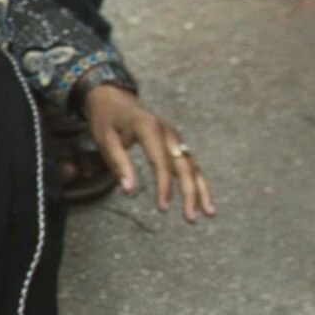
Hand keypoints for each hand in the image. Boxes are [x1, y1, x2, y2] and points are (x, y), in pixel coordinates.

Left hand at [81, 83, 211, 218]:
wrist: (113, 96)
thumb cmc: (106, 119)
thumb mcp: (105, 140)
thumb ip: (118, 164)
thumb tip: (129, 191)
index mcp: (149, 128)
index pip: (161, 161)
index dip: (164, 186)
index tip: (163, 208)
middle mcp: (167, 132)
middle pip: (184, 164)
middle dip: (190, 192)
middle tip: (191, 218)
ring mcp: (174, 136)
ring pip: (192, 165)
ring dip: (201, 189)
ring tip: (209, 214)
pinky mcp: (176, 142)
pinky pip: (189, 163)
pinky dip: (197, 181)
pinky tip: (203, 200)